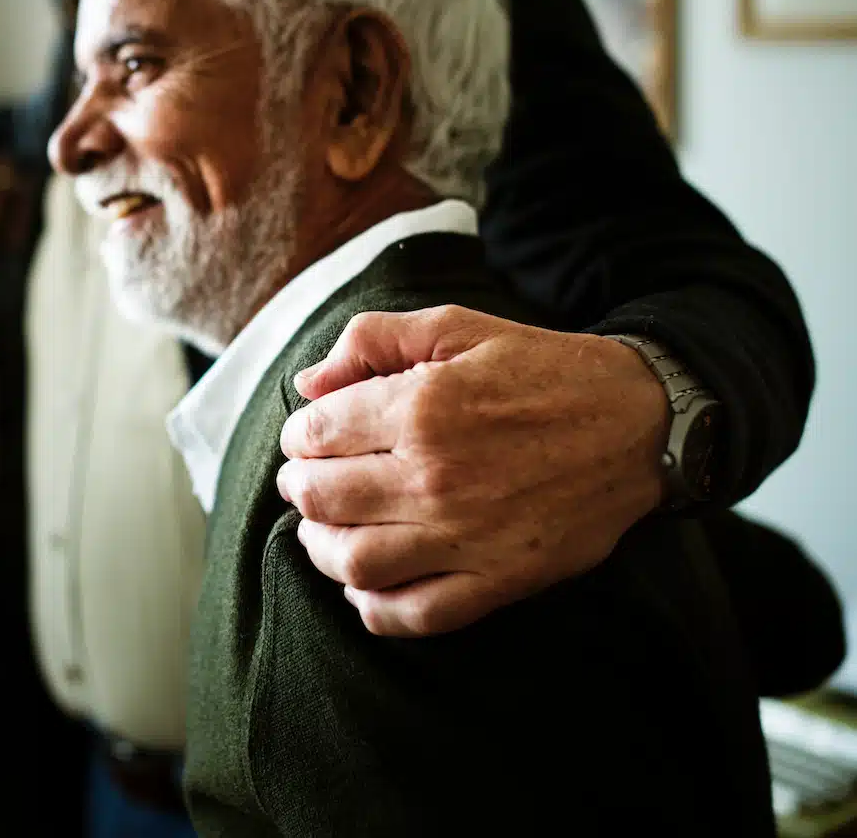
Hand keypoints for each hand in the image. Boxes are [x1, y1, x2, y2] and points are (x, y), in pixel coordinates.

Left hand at [276, 305, 668, 636]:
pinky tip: (363, 585)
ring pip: (354, 562)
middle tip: (305, 482)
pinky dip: (372, 606)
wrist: (641, 422)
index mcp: (422, 406)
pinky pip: (413, 614)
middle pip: (323, 499)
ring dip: (321, 548)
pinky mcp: (498, 580)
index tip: (309, 436)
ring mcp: (465, 536)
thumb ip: (373, 340)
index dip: (299, 434)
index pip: (317, 434)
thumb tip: (308, 382)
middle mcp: (435, 477)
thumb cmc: (543, 370)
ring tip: (323, 531)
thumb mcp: (458, 325)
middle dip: (300, 489)